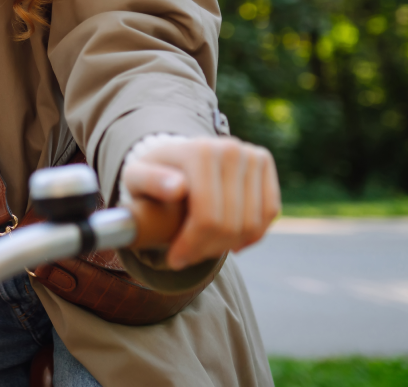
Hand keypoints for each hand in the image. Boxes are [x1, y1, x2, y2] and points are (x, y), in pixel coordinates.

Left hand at [121, 137, 279, 269]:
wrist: (175, 156)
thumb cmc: (153, 173)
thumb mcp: (137, 176)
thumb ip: (150, 181)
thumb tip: (177, 188)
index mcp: (198, 152)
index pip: (207, 216)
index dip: (192, 245)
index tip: (175, 259)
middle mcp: (229, 148)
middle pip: (230, 223)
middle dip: (208, 249)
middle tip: (188, 257)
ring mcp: (250, 154)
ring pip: (251, 223)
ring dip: (228, 245)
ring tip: (205, 248)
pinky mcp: (264, 161)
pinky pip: (269, 212)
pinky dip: (252, 234)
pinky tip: (231, 242)